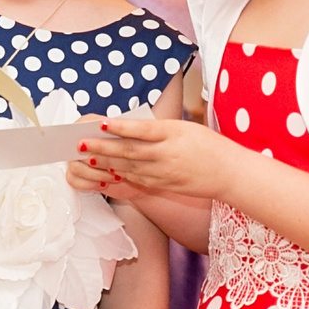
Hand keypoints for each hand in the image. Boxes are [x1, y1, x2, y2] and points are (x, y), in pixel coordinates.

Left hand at [78, 113, 237, 201]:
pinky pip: (138, 178)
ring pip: (129, 166)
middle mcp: (167, 154)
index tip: (100, 124)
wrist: (229, 173)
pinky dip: (120, 173)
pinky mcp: (164, 184)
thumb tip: (129, 127)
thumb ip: (159, 129)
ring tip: (86, 156)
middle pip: (129, 151)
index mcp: (173, 134)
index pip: (141, 131)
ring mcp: (164, 172)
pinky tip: (106, 170)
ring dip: (106, 162)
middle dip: (102, 147)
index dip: (119, 128)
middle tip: (79, 143)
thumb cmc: (209, 145)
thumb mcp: (185, 128)